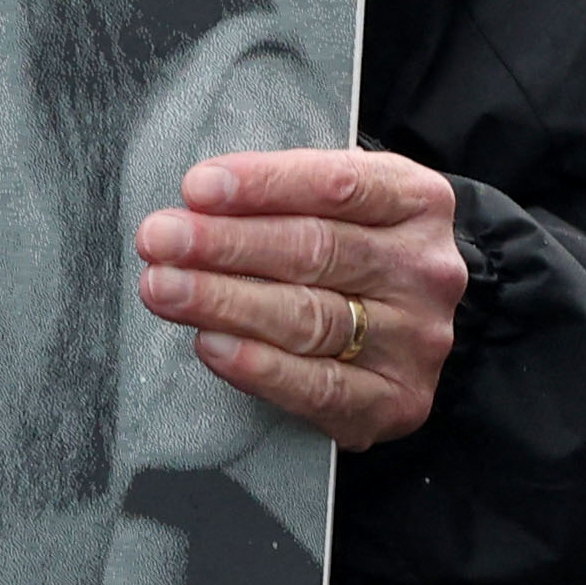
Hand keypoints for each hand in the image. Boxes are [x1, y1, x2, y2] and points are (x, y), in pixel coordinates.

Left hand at [133, 149, 463, 449]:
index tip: (198, 188)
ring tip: (164, 287)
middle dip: (226, 244)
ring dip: (224, 301)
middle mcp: (425, 270)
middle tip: (160, 239)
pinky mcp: (398, 400)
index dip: (264, 185)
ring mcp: (416, 339)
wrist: (406, 327)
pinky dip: (258, 366)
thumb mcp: (340, 201)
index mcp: (418, 201)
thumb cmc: (356, 250)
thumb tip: (198, 203)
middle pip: (318, 251)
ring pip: (310, 318)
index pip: (339, 184)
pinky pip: (318, 386)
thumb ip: (284, 195)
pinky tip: (212, 344)